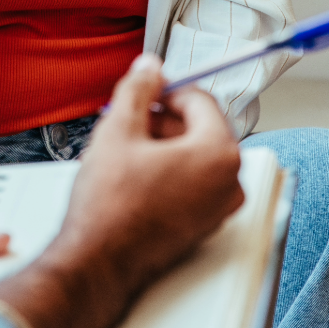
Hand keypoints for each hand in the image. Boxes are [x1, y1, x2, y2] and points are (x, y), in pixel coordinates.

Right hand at [0, 55, 243, 327]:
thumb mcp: (118, 130)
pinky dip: (169, 171)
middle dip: (165, 118)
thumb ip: (138, 88)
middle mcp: (229, 182)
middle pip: (202, 128)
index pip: (201, 100)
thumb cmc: (112, 207)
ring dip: (165, 144)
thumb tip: (149, 68)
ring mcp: (219, 208)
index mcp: (218, 153)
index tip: (146, 91)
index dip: (167, 89)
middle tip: (131, 118)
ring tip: (128, 148)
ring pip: (197, 156)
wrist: (99, 260)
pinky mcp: (203, 225)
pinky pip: (194, 183)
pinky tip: (136, 174)